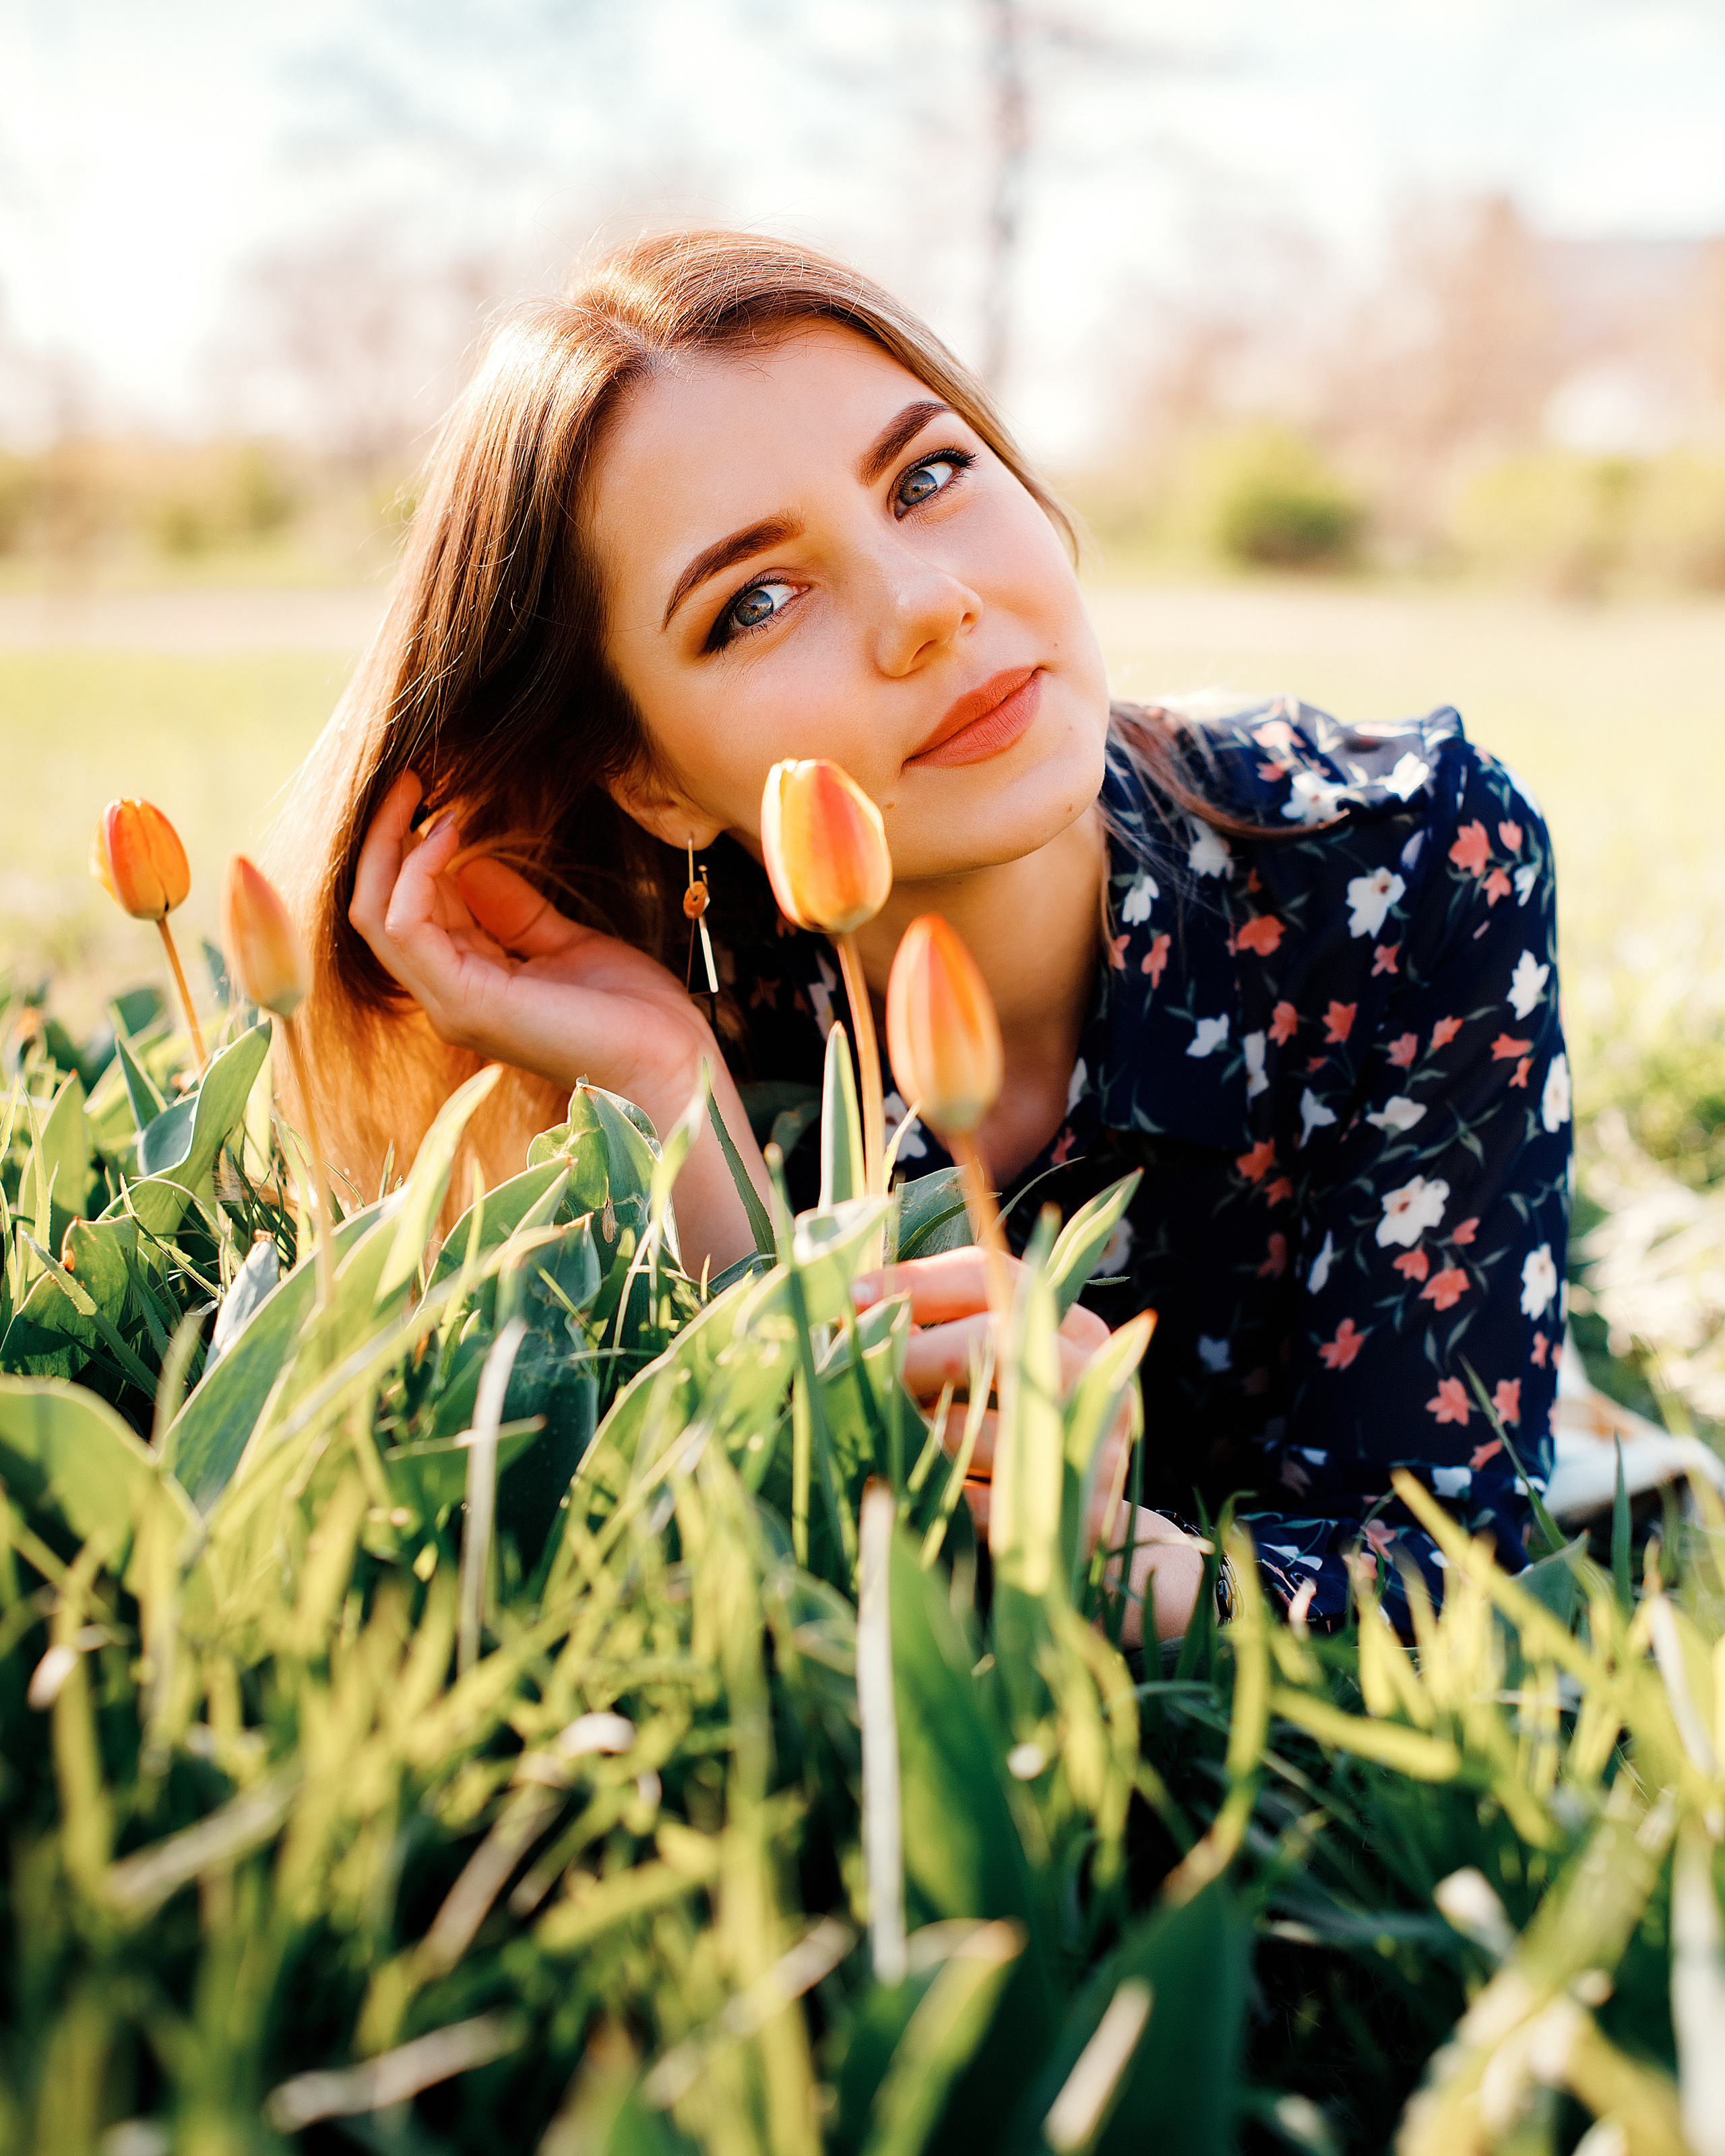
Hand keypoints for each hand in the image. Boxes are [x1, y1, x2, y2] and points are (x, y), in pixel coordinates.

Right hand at [351, 772, 707, 1112]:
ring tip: (419, 791)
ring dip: (390, 845)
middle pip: (376, 909)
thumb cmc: (629, 1011)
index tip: (432, 795)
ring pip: (377, 914)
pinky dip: (419, 872)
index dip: (412, 849)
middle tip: (409, 777)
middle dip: (385, 837)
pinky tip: (449, 832)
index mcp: (468, 983)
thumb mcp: (565, 942)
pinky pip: (407, 926)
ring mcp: (451, 1003)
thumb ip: (516, 910)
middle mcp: (447, 996)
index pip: (408, 910)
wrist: (667, 1061)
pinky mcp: (467, 1001)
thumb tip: (474, 861)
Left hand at [853, 1248, 1205, 1644]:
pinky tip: (903, 1489)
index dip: (919, 1281)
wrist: (1090, 1525)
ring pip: (986, 1426)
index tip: (856, 1295)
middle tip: (857, 1370)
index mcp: (1073, 1325)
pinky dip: (936, 1494)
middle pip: (996, 1339)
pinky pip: (985, 1501)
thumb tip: (858, 1306)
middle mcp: (1095, 1375)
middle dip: (914, 1354)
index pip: (993, 1276)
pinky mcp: (1084, 1514)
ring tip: (878, 1431)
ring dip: (919, 1430)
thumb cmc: (1017, 1428)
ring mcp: (1099, 1443)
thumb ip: (945, 1330)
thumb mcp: (998, 1368)